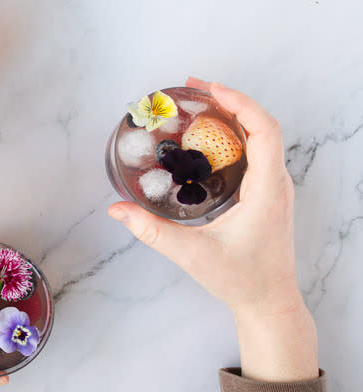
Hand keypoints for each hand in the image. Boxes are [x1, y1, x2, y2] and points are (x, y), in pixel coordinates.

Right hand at [108, 78, 317, 380]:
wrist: (268, 302)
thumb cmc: (239, 279)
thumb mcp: (191, 254)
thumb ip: (151, 231)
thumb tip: (116, 210)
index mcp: (267, 190)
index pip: (265, 131)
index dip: (240, 104)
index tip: (211, 90)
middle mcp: (276, 183)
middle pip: (261, 126)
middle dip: (229, 101)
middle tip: (193, 89)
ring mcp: (274, 188)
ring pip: (259, 138)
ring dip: (231, 117)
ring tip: (197, 105)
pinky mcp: (266, 194)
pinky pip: (254, 152)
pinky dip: (233, 136)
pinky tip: (205, 139)